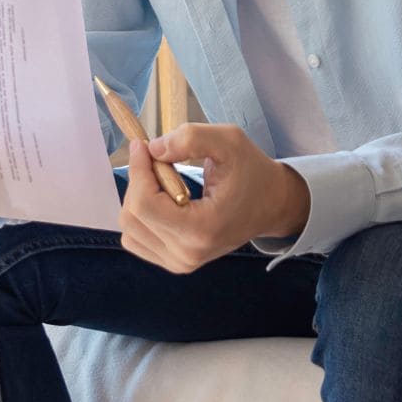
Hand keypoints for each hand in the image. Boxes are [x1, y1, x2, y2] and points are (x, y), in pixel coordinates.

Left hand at [118, 123, 310, 273]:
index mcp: (202, 229)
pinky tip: (162, 200)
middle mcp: (188, 254)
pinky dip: (141, 215)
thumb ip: (190, 139)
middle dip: (139, 181)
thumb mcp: (229, 142)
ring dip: (138, 197)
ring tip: (164, 181)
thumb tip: (152, 149)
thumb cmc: (252, 172)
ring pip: (130, 228)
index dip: (137, 170)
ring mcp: (180, 263)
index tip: (142, 145)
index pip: (145, 204)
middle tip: (159, 160)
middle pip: (132, 216)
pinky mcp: (174, 263)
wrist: (271, 205)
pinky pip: (136, 239)